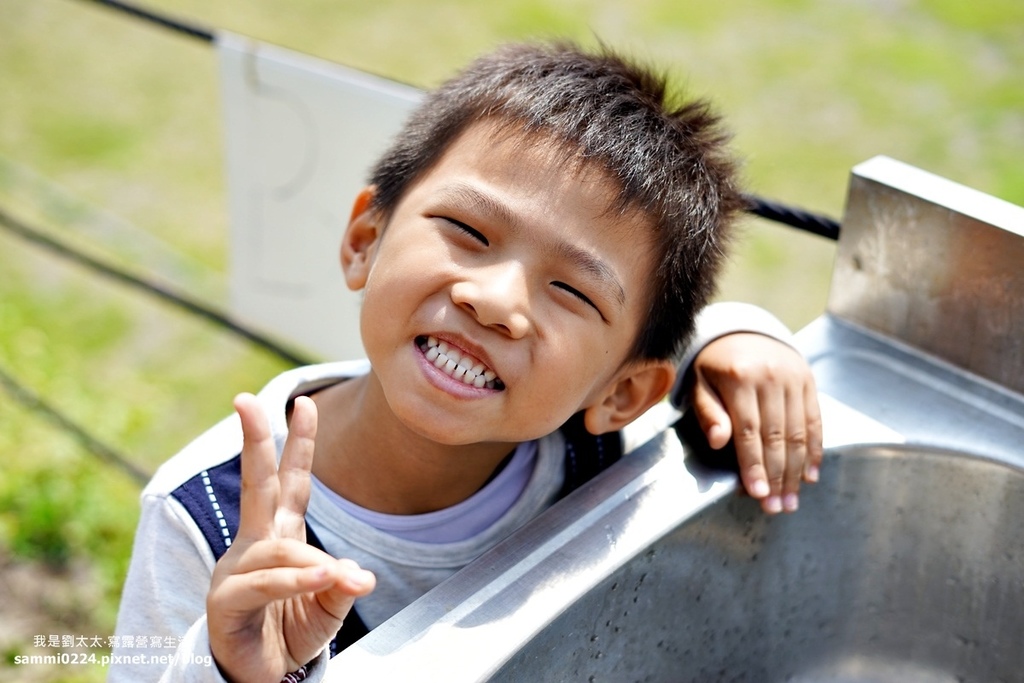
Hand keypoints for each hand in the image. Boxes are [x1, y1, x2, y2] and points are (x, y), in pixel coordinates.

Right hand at [207, 393, 375, 682]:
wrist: (261, 677)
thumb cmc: (291, 632)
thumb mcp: (328, 604)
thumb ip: (342, 584)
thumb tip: (358, 576)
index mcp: (280, 536)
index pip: (291, 483)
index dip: (299, 444)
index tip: (304, 402)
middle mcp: (254, 545)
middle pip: (256, 485)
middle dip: (253, 441)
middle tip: (246, 400)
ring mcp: (235, 571)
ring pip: (276, 550)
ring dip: (310, 563)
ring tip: (334, 576)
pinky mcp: (226, 603)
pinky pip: (263, 585)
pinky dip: (294, 581)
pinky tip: (319, 578)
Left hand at [690, 333, 821, 513]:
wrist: (742, 332)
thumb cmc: (715, 367)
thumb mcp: (699, 384)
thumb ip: (708, 413)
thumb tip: (720, 441)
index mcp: (739, 377)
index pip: (749, 430)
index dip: (754, 464)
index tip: (758, 493)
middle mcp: (770, 377)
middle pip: (777, 436)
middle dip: (777, 476)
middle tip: (777, 507)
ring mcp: (793, 378)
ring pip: (799, 432)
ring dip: (797, 472)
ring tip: (792, 500)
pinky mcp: (809, 381)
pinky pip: (815, 421)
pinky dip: (814, 451)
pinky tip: (810, 475)